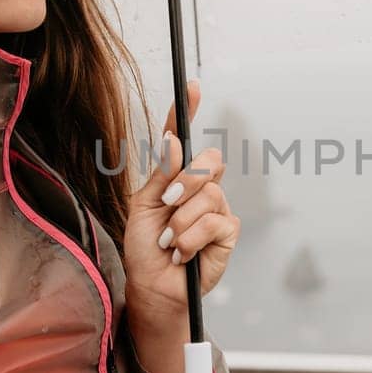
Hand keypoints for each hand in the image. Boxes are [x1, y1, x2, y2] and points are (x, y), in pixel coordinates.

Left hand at [122, 78, 239, 321]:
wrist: (153, 285)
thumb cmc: (145, 247)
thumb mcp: (143, 205)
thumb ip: (161, 173)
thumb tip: (174, 138)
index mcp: (177, 177)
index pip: (186, 140)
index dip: (188, 111)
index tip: (191, 87)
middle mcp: (201, 188)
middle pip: (207, 161)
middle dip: (183, 183)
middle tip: (166, 204)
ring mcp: (217, 208)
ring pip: (208, 194)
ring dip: (180, 221)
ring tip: (168, 241)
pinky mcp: (228, 231)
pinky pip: (214, 221)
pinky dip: (191, 239)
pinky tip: (182, 253)